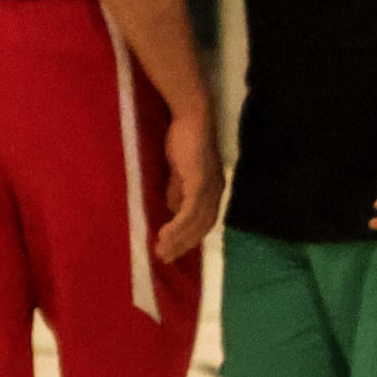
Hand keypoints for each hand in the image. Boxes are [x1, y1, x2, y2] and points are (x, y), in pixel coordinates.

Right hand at [155, 103, 223, 263]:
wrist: (191, 118)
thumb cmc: (185, 140)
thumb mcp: (179, 173)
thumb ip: (177, 191)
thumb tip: (172, 211)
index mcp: (212, 190)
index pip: (204, 221)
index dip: (190, 238)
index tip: (174, 251)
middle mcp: (215, 192)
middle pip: (202, 227)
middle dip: (184, 245)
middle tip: (165, 259)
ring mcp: (209, 187)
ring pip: (196, 222)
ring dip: (178, 239)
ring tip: (161, 251)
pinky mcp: (200, 181)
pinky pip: (190, 210)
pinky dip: (179, 225)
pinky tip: (165, 234)